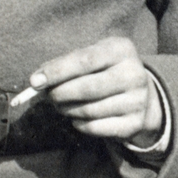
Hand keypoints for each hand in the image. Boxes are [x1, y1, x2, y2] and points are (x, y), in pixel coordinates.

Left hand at [29, 37, 163, 145]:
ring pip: (88, 111)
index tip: (35, 82)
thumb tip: (37, 81)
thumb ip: (67, 64)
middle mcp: (134, 74)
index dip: (57, 72)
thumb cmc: (106, 71)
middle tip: (49, 96)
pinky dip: (79, 124)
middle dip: (59, 94)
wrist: (142, 94)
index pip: (85, 60)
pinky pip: (95, 127)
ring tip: (63, 105)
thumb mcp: (93, 56)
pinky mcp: (134, 123)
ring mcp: (137, 100)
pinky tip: (78, 117)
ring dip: (67, 110)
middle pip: (86, 88)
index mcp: (122, 50)